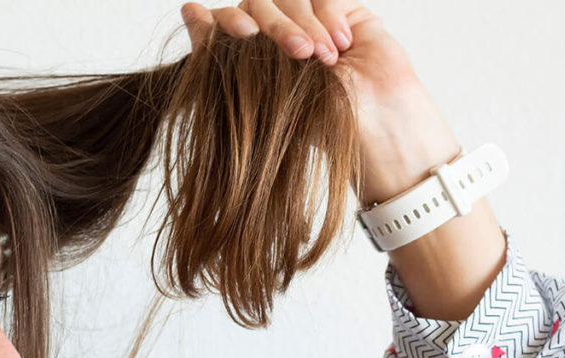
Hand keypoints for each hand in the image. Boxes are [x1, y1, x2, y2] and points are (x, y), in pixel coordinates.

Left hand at [180, 1, 462, 204]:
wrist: (375, 136)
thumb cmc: (320, 131)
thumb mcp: (262, 96)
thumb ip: (222, 56)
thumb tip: (189, 9)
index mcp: (253, 60)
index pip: (228, 22)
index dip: (226, 21)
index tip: (239, 33)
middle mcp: (280, 39)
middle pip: (257, 4)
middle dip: (272, 25)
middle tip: (293, 53)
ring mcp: (313, 24)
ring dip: (303, 25)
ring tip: (322, 62)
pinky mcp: (346, 15)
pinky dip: (327, 17)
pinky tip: (339, 48)